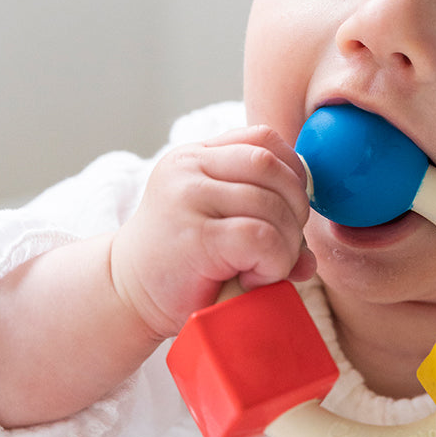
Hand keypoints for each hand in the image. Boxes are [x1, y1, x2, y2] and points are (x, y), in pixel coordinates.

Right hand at [110, 125, 315, 339]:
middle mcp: (189, 168)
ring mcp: (188, 198)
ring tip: (263, 268)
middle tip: (281, 248)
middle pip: (273, 169)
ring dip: (285, 245)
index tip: (288, 213)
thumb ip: (267, 224)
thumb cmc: (181, 266)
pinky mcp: (195, 235)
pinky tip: (252, 278)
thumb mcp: (222, 229)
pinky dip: (273, 262)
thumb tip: (310, 258)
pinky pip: (261, 237)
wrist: (126, 296)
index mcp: (198, 156)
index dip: (293, 175)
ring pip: (272, 205)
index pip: (264, 140)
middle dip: (295, 210)